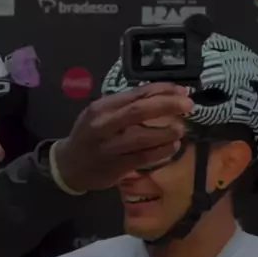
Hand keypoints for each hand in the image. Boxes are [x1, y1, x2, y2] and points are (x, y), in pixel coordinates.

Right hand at [53, 83, 192, 191]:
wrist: (69, 166)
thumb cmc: (90, 136)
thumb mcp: (101, 115)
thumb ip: (126, 106)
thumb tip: (163, 95)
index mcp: (102, 107)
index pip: (135, 93)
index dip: (161, 90)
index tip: (181, 90)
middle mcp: (103, 125)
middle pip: (139, 111)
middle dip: (167, 105)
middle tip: (188, 105)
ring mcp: (109, 147)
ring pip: (142, 136)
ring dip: (166, 132)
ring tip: (181, 129)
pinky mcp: (115, 166)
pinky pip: (142, 157)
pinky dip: (161, 152)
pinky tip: (173, 147)